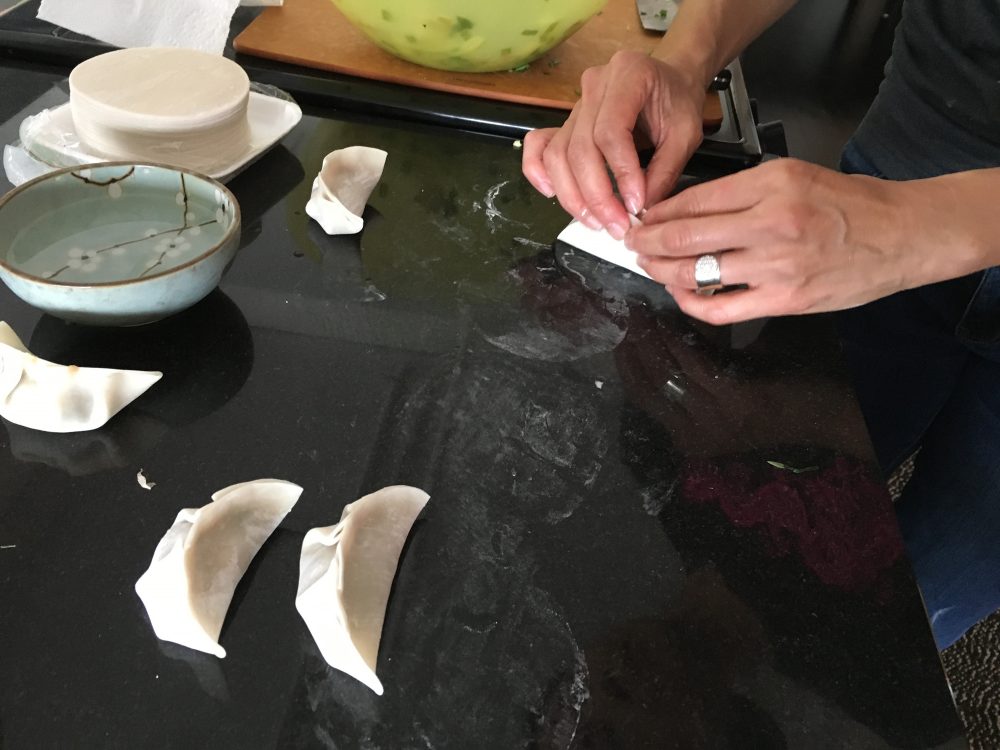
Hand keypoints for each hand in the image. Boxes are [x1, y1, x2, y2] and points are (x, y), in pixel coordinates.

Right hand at [521, 50, 707, 239]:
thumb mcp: (685, 135)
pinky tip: (551, 193)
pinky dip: (538, 171)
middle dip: (596, 195)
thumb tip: (638, 210)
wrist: (668, 81)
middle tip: (616, 226)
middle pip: (579, 148)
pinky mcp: (565, 122)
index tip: (635, 204)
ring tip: (596, 222)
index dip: (620, 173)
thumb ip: (664, 171)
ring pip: (557, 155)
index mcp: (628, 75)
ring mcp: (575, 105)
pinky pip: (540, 146)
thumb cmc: (678, 103)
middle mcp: (594, 86)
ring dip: (573, 196)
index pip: (611, 131)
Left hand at [626, 158, 916, 323]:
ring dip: (661, 270)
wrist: (902, 234)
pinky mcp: (785, 299)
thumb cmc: (849, 204)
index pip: (694, 199)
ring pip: (695, 271)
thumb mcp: (794, 175)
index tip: (642, 216)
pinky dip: (690, 303)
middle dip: (646, 240)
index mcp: (772, 183)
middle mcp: (772, 221)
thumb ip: (741, 191)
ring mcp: (778, 264)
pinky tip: (679, 294)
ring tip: (649, 265)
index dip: (657, 211)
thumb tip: (686, 207)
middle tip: (631, 241)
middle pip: (684, 235)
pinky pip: (720, 307)